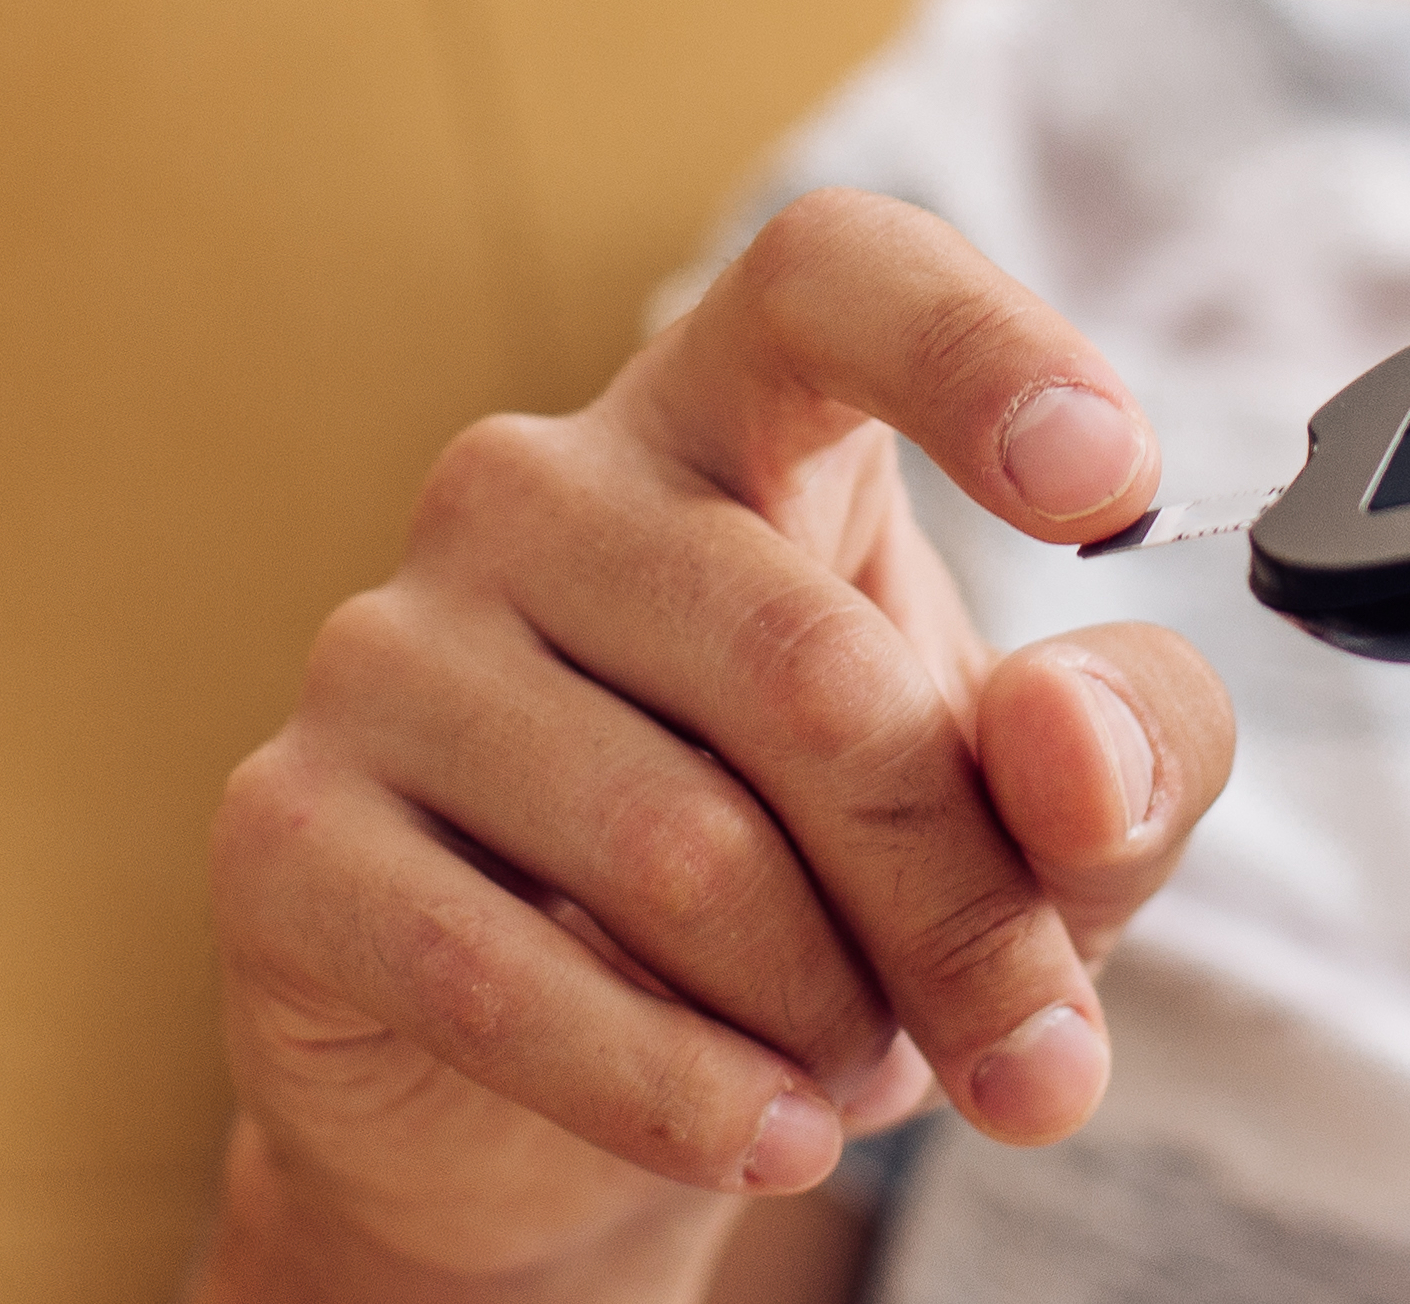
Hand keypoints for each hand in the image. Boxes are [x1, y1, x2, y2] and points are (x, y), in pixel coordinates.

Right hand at [199, 190, 1236, 1299]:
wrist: (574, 1110)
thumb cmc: (836, 896)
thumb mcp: (1045, 830)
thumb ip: (1123, 760)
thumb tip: (1071, 751)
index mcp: (735, 414)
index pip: (831, 277)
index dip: (975, 352)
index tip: (1112, 482)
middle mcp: (537, 485)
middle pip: (814, 669)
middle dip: (962, 903)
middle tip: (1025, 1038)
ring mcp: (389, 646)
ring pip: (687, 848)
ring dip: (826, 1011)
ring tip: (852, 1061)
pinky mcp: (285, 828)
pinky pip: (508, 978)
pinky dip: (677, 1094)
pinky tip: (760, 1132)